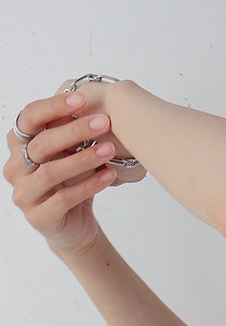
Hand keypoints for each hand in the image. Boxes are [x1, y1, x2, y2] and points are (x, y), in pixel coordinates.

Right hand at [3, 86, 144, 253]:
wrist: (75, 226)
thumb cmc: (72, 183)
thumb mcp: (72, 154)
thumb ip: (72, 134)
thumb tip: (95, 103)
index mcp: (19, 145)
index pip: (28, 118)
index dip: (53, 106)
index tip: (82, 99)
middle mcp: (14, 167)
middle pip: (41, 143)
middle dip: (74, 131)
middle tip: (104, 122)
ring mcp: (23, 194)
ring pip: (50, 171)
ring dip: (83, 158)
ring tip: (110, 150)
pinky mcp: (38, 217)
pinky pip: (63, 199)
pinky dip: (89, 185)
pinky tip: (109, 175)